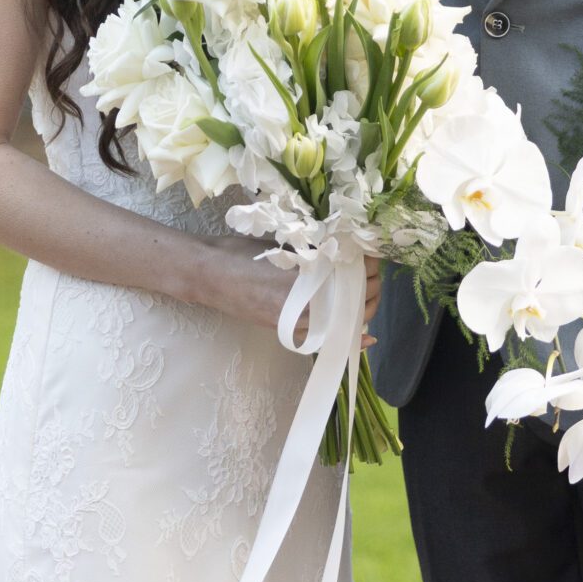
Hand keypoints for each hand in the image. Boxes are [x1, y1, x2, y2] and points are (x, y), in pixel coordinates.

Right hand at [196, 243, 383, 350]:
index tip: (373, 256)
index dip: (370, 263)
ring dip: (362, 307)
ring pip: (347, 319)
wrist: (209, 274)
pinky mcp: (288, 331)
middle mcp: (309, 300)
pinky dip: (349, 336)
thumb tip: (346, 250)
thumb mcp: (285, 243)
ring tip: (366, 294)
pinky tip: (365, 336)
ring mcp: (299, 320)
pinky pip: (327, 338)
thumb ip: (316, 250)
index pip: (356, 272)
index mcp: (311, 273)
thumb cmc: (243, 252)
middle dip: (370, 285)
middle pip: (357, 297)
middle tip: (372, 272)